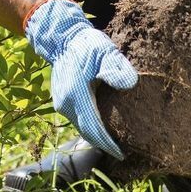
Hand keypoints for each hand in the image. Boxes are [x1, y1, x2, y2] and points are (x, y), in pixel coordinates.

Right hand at [25, 0, 136, 158]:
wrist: (61, 37)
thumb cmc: (86, 44)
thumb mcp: (105, 52)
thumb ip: (117, 68)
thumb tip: (130, 84)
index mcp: (77, 95)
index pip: (94, 127)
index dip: (107, 143)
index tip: (121, 153)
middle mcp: (66, 103)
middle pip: (86, 131)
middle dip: (102, 143)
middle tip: (120, 151)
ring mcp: (61, 102)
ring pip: (80, 125)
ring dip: (95, 134)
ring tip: (112, 141)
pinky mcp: (60, 100)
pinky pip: (76, 118)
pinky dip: (88, 125)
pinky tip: (99, 126)